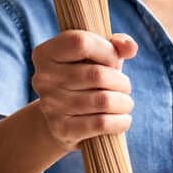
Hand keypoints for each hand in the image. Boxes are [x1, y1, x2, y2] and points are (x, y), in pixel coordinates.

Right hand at [31, 30, 137, 152]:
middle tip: (125, 87)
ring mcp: (50, 105)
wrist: (61, 122)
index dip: (107, 51)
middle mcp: (42, 79)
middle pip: (96, 75)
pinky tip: (123, 119)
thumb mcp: (96, 58)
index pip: (82, 43)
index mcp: (45, 54)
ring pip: (103, 100)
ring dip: (124, 102)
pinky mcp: (61, 129)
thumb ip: (115, 45)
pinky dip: (120, 121)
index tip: (114, 62)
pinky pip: (101, 123)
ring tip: (125, 103)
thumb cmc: (83, 82)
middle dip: (121, 82)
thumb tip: (130, 48)